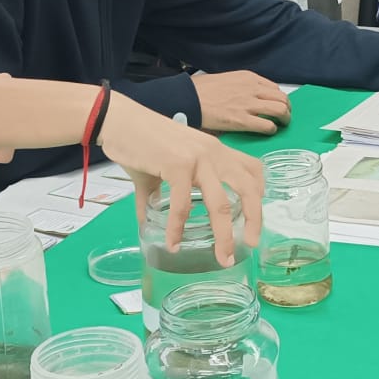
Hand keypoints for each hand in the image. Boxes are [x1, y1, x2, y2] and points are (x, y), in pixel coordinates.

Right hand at [101, 95, 264, 265]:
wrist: (119, 119)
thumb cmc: (141, 141)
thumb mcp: (165, 166)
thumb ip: (161, 194)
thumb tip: (147, 222)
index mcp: (216, 150)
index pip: (252, 169)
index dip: (259, 192)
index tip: (254, 215)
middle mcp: (214, 153)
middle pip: (248, 188)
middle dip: (254, 219)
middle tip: (250, 244)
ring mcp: (198, 158)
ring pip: (220, 202)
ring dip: (223, 235)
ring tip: (223, 258)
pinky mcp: (177, 164)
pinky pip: (183, 203)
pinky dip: (178, 227)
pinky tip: (173, 243)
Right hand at [190, 69, 291, 134]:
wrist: (187, 98)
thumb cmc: (201, 90)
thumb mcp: (226, 79)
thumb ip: (241, 87)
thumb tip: (248, 97)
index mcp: (248, 78)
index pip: (275, 88)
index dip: (279, 99)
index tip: (278, 106)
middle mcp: (252, 89)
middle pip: (282, 99)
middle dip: (286, 109)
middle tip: (284, 117)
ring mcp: (248, 104)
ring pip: (280, 110)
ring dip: (284, 119)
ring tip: (281, 125)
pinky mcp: (242, 120)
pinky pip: (268, 125)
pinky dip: (272, 129)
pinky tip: (268, 132)